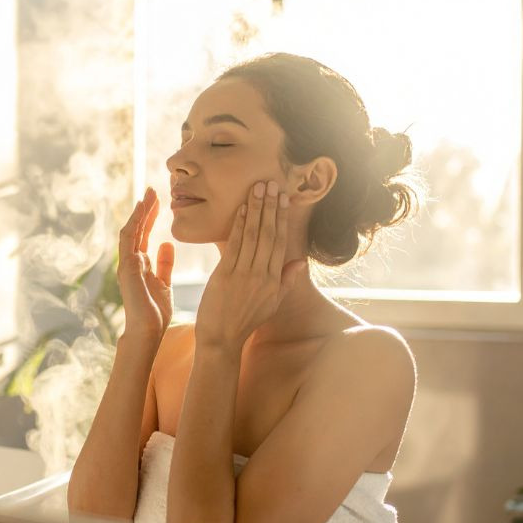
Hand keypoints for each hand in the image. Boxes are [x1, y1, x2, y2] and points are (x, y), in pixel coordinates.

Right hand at [117, 187, 174, 343]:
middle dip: (146, 209)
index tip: (160, 200)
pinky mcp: (126, 267)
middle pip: (138, 229)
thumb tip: (167, 243)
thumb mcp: (164, 284)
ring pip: (131, 230)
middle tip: (155, 189)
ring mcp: (126, 263)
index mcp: (141, 265)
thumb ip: (164, 264)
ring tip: (150, 194)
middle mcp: (131, 261)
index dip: (151, 217)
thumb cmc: (155, 314)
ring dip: (140, 212)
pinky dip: (134, 223)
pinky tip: (142, 209)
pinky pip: (128, 239)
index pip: (145, 235)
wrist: (147, 333)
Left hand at [194, 181, 307, 353]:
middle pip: (269, 234)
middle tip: (271, 183)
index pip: (280, 242)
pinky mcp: (225, 276)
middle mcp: (262, 275)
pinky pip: (234, 245)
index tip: (283, 198)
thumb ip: (286, 281)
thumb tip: (301, 262)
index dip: (281, 217)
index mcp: (274, 281)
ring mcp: (244, 275)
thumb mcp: (271, 303)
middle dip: (270, 207)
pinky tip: (240, 209)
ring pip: (253, 236)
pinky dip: (238, 225)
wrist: (221, 339)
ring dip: (255, 210)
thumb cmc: (245, 321)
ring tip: (257, 188)